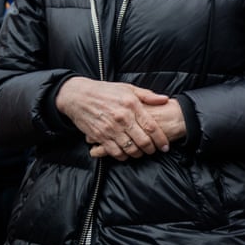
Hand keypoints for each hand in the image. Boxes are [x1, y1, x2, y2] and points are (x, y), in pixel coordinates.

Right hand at [56, 76, 175, 159]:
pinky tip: (126, 154)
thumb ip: (148, 95)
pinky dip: (122, 156)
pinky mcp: (99, 136)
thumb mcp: (128, 88)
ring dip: (138, 154)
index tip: (166, 146)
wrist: (78, 96)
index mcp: (132, 105)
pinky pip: (114, 152)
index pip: (151, 126)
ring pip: (129, 148)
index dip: (161, 139)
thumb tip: (165, 99)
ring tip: (141, 153)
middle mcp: (122, 118)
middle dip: (151, 149)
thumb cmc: (106, 91)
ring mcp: (110, 128)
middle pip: (142, 140)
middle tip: (154, 151)